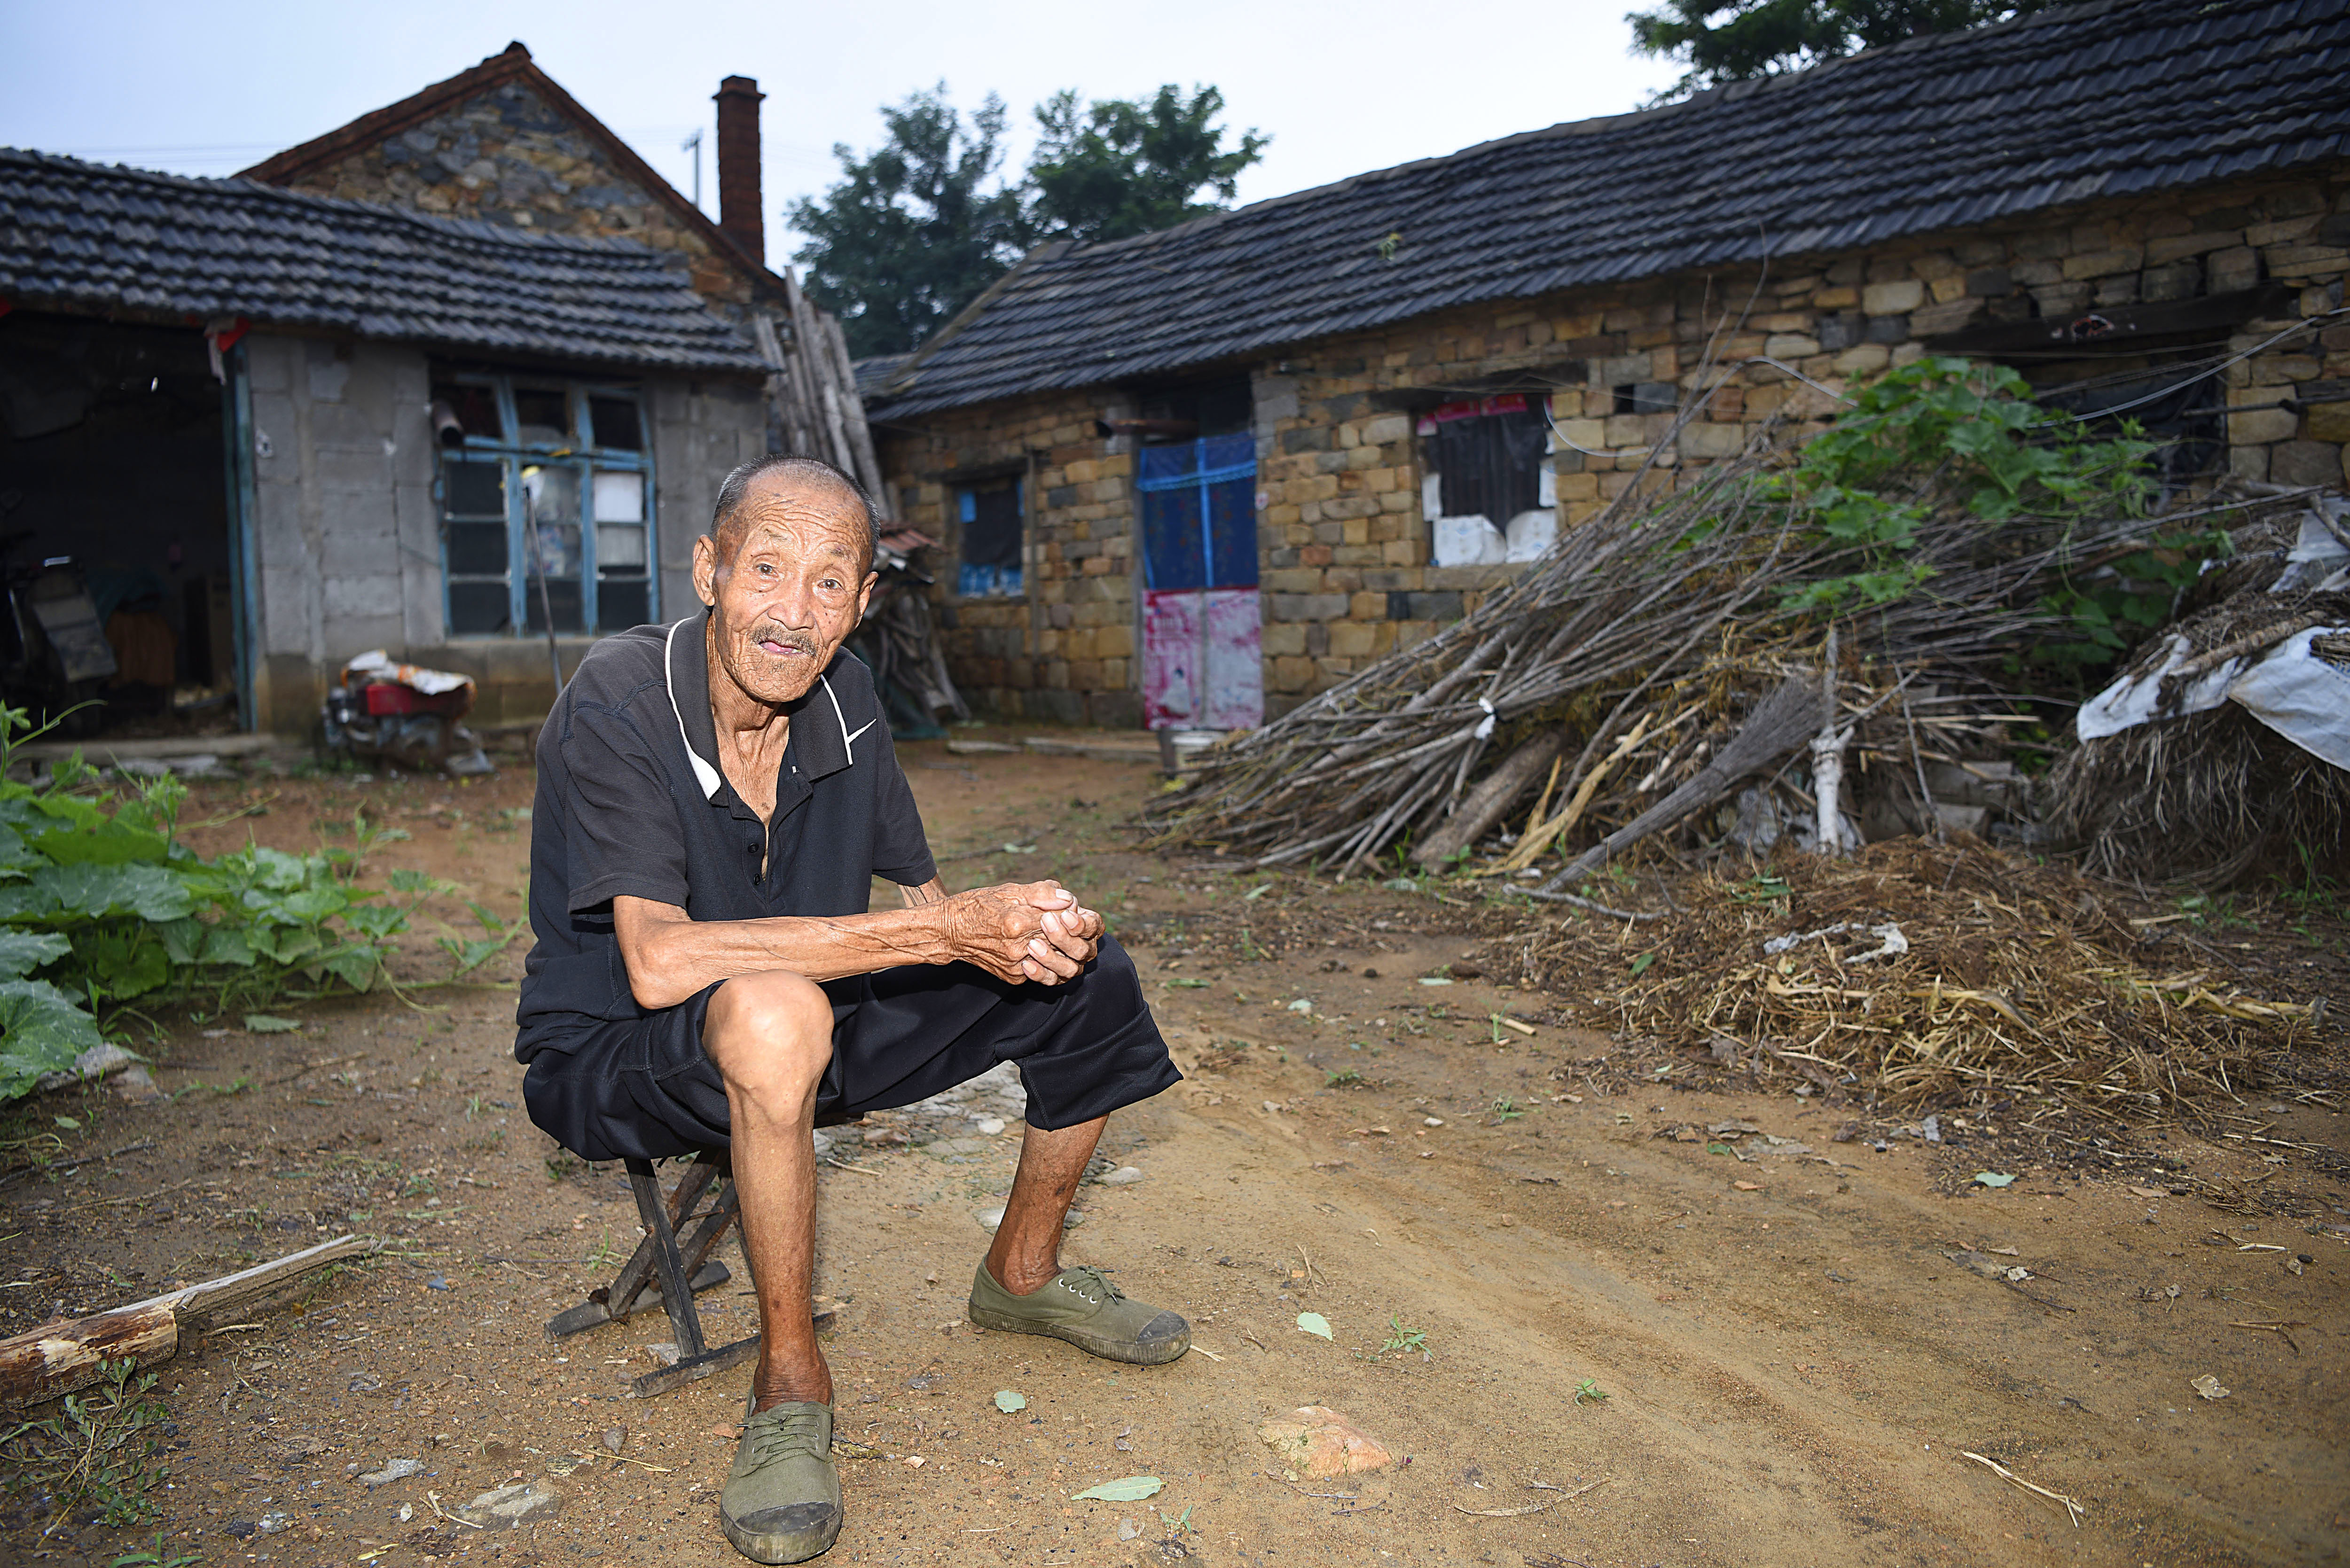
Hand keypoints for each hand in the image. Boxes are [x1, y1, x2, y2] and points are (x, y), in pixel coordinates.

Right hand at [938, 881, 1102, 985]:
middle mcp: (1016, 949)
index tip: (1069, 907)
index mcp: (1016, 923)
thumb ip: (1041, 893)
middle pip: (1060, 942)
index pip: (1060, 920)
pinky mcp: (1013, 977)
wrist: (949, 932)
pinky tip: (1040, 944)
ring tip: (1056, 933)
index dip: (1069, 913)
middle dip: (1068, 930)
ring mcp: (1015, 966)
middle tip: (1069, 920)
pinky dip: (1045, 957)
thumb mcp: (1008, 891)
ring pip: (1054, 959)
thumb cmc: (978, 906)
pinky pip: (1041, 969)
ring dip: (1060, 946)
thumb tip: (1068, 899)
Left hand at [1021, 895, 1104, 983]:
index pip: (1094, 925)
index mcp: (1086, 924)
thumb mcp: (1031, 894)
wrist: (1004, 925)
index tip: (1065, 915)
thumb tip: (1066, 898)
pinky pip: (1051, 979)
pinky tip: (1026, 964)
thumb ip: (1046, 893)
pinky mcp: (1055, 976)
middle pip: (1083, 950)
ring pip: (1070, 969)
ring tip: (1032, 945)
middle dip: (1064, 938)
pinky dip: (1040, 973)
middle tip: (1045, 923)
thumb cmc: (1024, 904)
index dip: (1082, 924)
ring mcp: (1070, 963)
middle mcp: (1083, 947)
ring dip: (1052, 958)